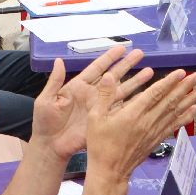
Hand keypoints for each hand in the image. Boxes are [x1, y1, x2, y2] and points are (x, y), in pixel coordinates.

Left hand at [33, 47, 150, 160]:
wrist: (50, 146)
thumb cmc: (45, 122)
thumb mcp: (46, 100)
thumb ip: (55, 81)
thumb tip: (59, 60)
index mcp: (79, 86)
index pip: (97, 68)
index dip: (109, 58)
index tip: (122, 48)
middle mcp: (93, 94)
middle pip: (114, 76)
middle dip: (127, 65)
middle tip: (141, 54)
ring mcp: (100, 107)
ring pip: (122, 91)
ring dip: (135, 81)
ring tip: (150, 71)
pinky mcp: (105, 120)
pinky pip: (122, 109)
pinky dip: (134, 102)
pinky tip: (146, 95)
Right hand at [84, 69, 195, 182]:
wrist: (110, 171)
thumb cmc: (100, 144)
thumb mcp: (95, 118)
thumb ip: (104, 96)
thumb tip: (108, 76)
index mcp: (133, 114)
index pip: (155, 94)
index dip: (169, 82)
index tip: (181, 72)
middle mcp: (148, 121)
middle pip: (170, 101)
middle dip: (186, 87)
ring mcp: (154, 131)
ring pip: (176, 112)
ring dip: (191, 100)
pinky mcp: (157, 140)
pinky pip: (174, 126)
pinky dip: (185, 117)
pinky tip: (194, 110)